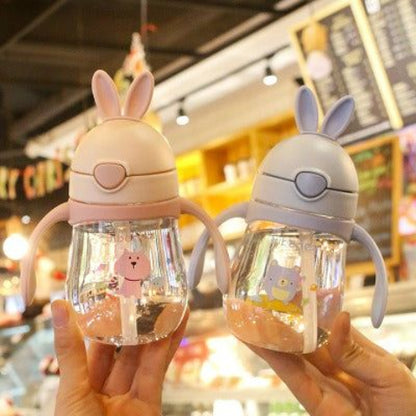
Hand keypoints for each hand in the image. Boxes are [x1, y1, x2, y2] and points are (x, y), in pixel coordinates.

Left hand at [51, 299, 187, 415]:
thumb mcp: (70, 390)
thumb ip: (71, 350)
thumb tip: (58, 309)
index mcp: (81, 387)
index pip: (94, 346)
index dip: (105, 321)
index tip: (115, 297)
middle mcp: (107, 390)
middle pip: (123, 348)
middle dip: (135, 322)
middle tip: (145, 295)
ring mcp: (130, 397)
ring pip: (145, 355)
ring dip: (158, 328)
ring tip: (167, 301)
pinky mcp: (152, 404)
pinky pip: (159, 369)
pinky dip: (169, 345)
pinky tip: (177, 323)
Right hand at [248, 312, 415, 415]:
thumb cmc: (408, 408)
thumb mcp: (390, 374)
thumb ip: (358, 351)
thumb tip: (339, 318)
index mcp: (352, 348)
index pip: (324, 320)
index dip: (304, 304)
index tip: (287, 286)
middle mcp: (331, 361)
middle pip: (300, 334)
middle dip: (278, 316)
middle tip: (255, 297)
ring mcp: (320, 380)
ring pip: (288, 352)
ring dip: (266, 333)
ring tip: (245, 313)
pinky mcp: (312, 402)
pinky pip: (290, 376)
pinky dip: (270, 357)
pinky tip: (254, 340)